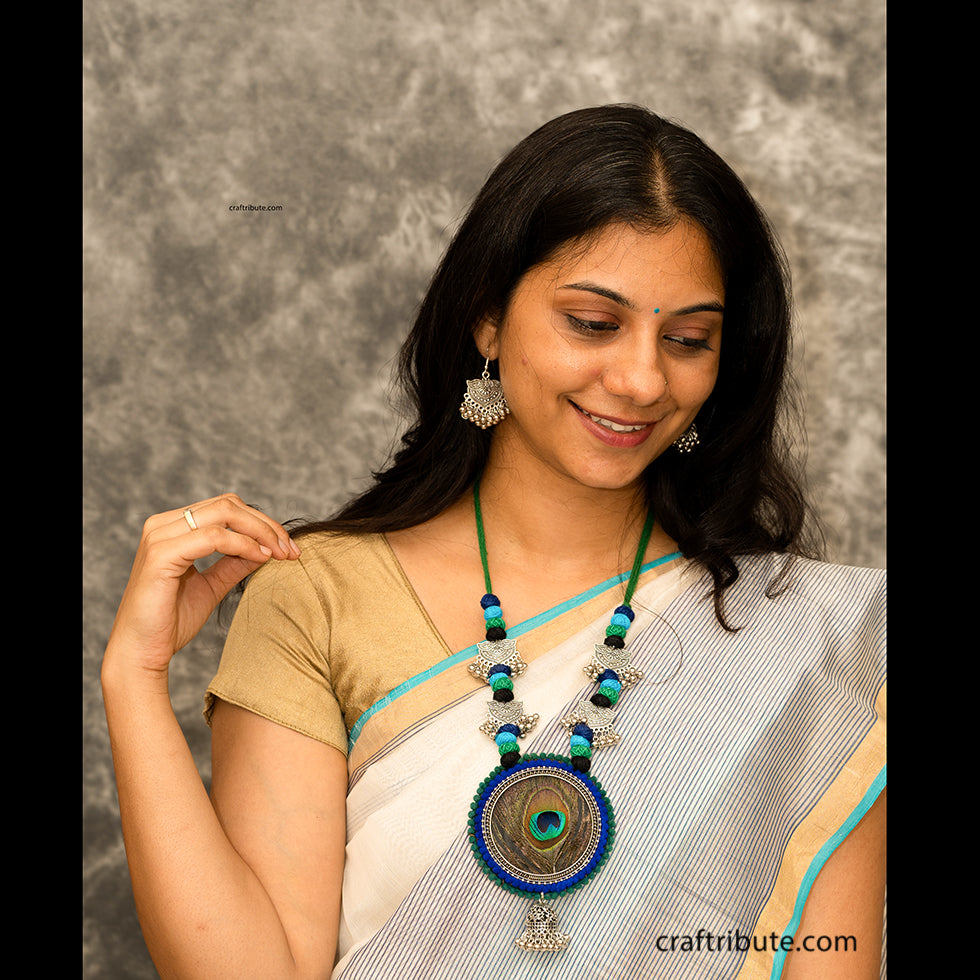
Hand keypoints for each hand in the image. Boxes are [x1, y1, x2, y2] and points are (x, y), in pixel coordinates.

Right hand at [103, 493, 300, 678]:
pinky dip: (243, 545)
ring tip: (281, 554)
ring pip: (224, 513)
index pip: (226, 507)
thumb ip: (235, 563)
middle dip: (266, 526)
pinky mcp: (161, 554)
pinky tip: (261, 558)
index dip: (262, 523)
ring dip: (260, 532)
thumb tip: (268, 548)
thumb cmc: (171, 622)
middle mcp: (163, 525)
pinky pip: (213, 537)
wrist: (141, 652)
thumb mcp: (212, 586)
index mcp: (172, 527)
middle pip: (229, 505)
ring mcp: (160, 536)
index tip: (289, 548)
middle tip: (291, 550)